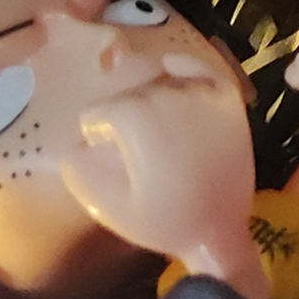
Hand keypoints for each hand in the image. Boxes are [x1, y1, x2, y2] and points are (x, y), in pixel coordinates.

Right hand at [60, 60, 260, 292]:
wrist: (220, 230)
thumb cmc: (164, 221)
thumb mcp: (109, 204)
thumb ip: (80, 170)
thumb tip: (72, 146)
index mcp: (134, 117)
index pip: (97, 113)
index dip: (97, 135)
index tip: (108, 155)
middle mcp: (166, 95)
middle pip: (128, 95)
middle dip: (123, 119)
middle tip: (132, 148)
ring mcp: (201, 95)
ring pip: (159, 83)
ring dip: (150, 100)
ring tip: (155, 130)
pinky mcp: (227, 100)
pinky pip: (199, 69)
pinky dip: (184, 68)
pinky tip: (171, 73)